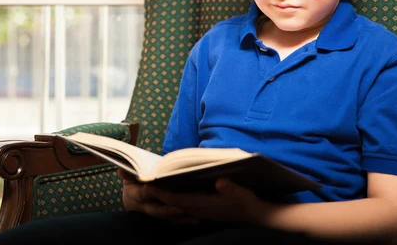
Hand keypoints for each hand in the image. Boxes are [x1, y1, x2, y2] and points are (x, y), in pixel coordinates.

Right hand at [118, 168, 198, 224]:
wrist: (131, 198)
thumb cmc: (133, 181)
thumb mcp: (129, 176)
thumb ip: (128, 172)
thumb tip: (122, 168)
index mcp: (137, 196)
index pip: (144, 195)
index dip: (150, 193)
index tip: (156, 190)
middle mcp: (147, 207)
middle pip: (158, 211)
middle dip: (169, 211)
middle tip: (182, 209)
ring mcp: (156, 213)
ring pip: (168, 219)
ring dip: (181, 220)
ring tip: (195, 220)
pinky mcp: (165, 216)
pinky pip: (174, 221)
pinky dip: (185, 222)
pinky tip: (197, 222)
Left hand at [145, 177, 263, 223]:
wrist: (254, 214)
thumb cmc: (246, 201)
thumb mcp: (240, 192)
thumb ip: (229, 188)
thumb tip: (220, 181)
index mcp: (203, 204)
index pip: (177, 199)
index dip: (162, 193)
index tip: (148, 186)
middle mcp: (198, 210)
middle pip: (173, 204)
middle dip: (158, 196)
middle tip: (142, 185)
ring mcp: (200, 213)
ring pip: (177, 206)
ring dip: (164, 199)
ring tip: (152, 188)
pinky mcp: (204, 212)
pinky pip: (184, 207)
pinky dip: (174, 202)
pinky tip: (171, 195)